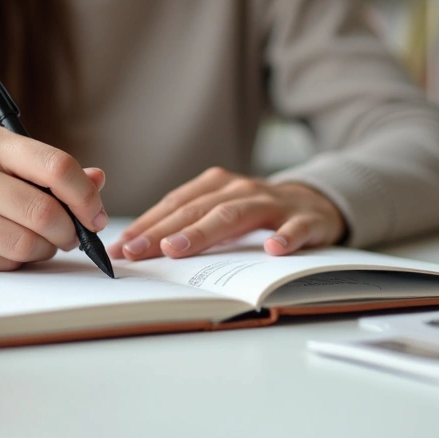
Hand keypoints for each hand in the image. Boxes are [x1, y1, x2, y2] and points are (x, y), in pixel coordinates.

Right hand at [0, 124, 107, 270]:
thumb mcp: (2, 161)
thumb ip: (49, 170)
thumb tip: (98, 181)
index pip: (55, 166)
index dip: (86, 196)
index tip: (96, 215)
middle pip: (45, 212)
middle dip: (70, 232)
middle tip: (71, 236)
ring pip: (26, 244)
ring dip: (45, 250)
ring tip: (39, 242)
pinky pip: (3, 264)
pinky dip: (17, 262)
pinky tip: (6, 249)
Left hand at [109, 167, 346, 260]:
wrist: (317, 203)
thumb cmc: (257, 213)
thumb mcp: (222, 213)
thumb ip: (188, 226)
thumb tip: (139, 250)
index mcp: (216, 186)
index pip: (175, 205)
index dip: (146, 225)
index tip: (121, 247)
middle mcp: (240, 189)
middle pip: (196, 210)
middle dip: (163, 231)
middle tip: (138, 251)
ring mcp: (272, 202)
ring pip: (234, 215)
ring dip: (205, 232)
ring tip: (179, 249)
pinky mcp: (305, 219)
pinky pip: (295, 228)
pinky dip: (285, 237)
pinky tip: (273, 249)